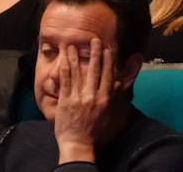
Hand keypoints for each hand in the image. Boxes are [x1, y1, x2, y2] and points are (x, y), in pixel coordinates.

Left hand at [54, 39, 114, 163]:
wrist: (77, 142)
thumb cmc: (94, 129)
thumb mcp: (108, 113)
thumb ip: (113, 96)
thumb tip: (117, 81)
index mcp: (104, 98)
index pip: (108, 75)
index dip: (108, 60)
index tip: (108, 49)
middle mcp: (92, 96)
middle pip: (95, 70)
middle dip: (95, 53)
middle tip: (94, 40)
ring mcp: (78, 97)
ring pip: (78, 73)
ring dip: (76, 57)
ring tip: (74, 45)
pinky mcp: (66, 100)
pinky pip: (65, 81)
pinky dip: (65, 69)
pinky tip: (65, 59)